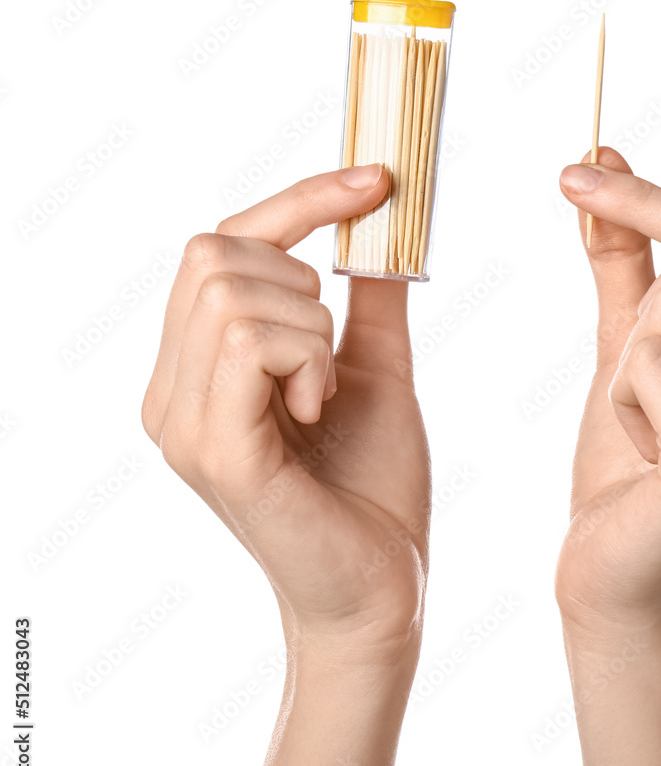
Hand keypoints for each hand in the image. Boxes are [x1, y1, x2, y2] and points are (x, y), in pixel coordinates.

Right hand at [141, 163, 430, 656]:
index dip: (298, 201)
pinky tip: (318, 412)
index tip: (378, 179)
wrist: (383, 585)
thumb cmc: (373, 486)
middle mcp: (171, 391)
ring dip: (311, 328)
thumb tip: (382, 223)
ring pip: (233, 291)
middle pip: (212, 251)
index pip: (219, 245)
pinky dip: (308, 360)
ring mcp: (181, 423)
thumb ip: (368, 300)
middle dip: (299, 278)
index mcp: (199, 370)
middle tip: (331, 352)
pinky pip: (251, 342)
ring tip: (324, 395)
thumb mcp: (374, 372)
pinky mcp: (214, 452)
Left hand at [554, 148, 660, 628]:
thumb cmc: (629, 460)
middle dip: (642, 313)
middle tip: (641, 384)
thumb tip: (602, 153)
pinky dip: (620, 401)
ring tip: (645, 427)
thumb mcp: (630, 346)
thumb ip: (626, 259)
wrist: (618, 571)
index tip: (572, 172)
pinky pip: (645, 365)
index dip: (647, 197)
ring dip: (627, 367)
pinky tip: (641, 454)